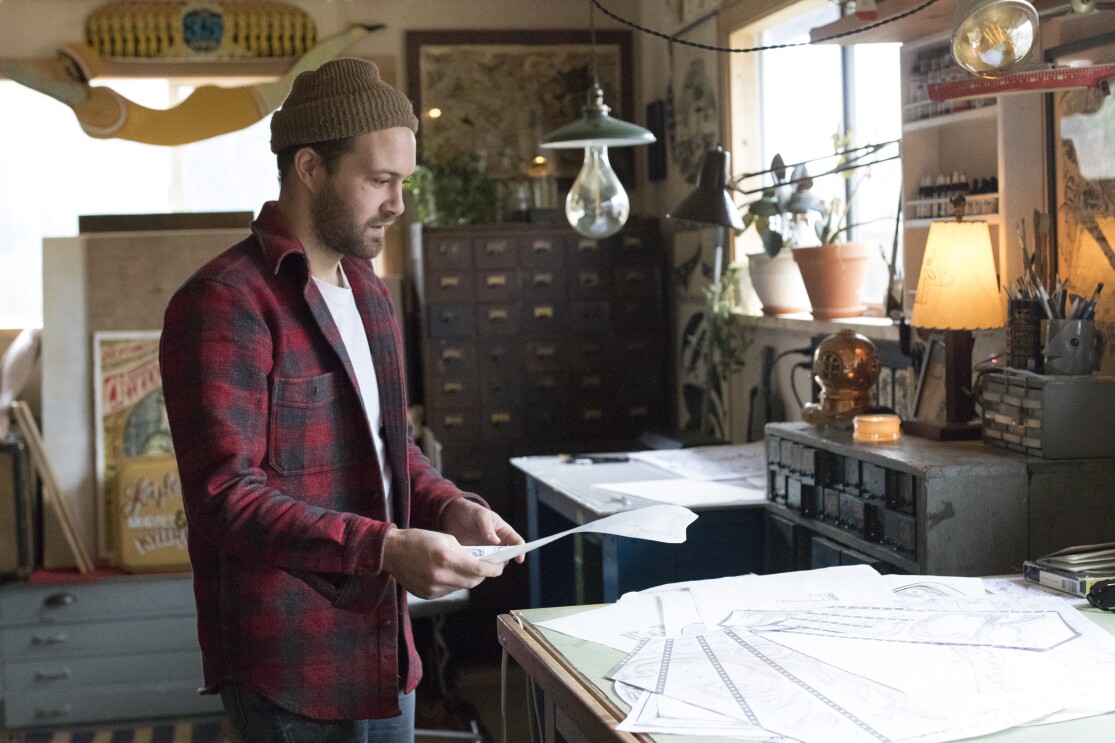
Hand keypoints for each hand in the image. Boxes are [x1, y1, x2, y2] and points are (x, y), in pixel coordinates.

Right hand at [382, 527, 504, 598]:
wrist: (392, 552)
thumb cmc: (417, 540)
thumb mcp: (445, 538)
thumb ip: (464, 551)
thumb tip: (479, 561)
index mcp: (446, 558)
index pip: (478, 569)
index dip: (493, 569)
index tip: (500, 567)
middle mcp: (440, 576)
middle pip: (473, 581)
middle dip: (483, 575)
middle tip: (488, 567)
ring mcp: (433, 588)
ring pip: (462, 587)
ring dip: (468, 579)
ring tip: (468, 568)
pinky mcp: (428, 595)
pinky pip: (449, 591)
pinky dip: (455, 583)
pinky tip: (451, 573)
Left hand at [441, 498, 525, 563]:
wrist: (452, 516)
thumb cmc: (470, 511)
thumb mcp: (480, 515)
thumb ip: (488, 527)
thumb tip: (496, 541)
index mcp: (503, 531)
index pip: (516, 541)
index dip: (520, 550)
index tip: (519, 559)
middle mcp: (497, 543)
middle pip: (507, 556)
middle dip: (504, 561)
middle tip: (497, 564)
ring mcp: (487, 551)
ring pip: (494, 563)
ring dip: (491, 566)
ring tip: (485, 565)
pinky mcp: (476, 556)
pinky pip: (481, 565)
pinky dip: (479, 567)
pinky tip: (474, 567)